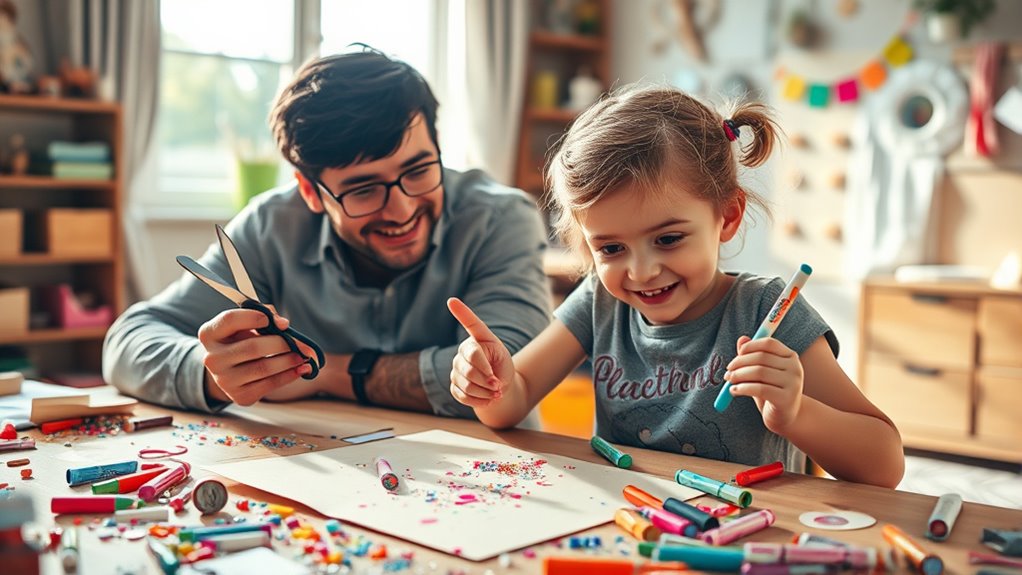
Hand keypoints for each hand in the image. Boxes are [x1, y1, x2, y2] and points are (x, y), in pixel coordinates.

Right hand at [198, 308, 318, 405]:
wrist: (231, 370)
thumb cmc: (242, 339)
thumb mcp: (246, 323)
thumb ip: (265, 315)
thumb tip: (283, 324)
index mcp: (210, 334)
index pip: (229, 320)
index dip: (254, 317)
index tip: (279, 321)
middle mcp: (212, 358)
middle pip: (252, 347)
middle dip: (282, 343)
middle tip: (300, 342)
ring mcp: (224, 380)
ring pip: (264, 367)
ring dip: (290, 360)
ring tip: (304, 355)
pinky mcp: (239, 396)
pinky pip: (270, 384)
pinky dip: (290, 375)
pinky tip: (302, 369)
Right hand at [446, 297, 514, 407]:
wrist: (498, 385)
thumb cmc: (501, 365)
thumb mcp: (501, 356)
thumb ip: (491, 363)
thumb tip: (486, 379)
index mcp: (474, 340)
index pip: (471, 327)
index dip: (461, 313)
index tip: (452, 300)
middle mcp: (461, 353)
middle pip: (471, 369)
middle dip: (489, 380)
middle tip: (499, 385)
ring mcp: (455, 370)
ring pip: (467, 385)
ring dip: (486, 392)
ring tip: (496, 391)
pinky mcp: (454, 386)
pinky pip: (463, 396)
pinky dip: (480, 401)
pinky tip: (488, 398)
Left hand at [725, 335, 803, 433]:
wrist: (787, 418)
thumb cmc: (772, 392)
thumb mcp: (762, 373)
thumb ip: (753, 356)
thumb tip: (741, 339)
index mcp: (790, 356)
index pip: (768, 344)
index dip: (750, 347)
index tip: (737, 354)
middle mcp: (795, 368)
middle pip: (761, 358)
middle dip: (739, 363)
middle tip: (728, 372)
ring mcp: (793, 383)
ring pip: (759, 372)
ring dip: (738, 376)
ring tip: (729, 381)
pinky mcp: (786, 398)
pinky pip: (759, 389)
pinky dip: (742, 388)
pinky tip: (734, 391)